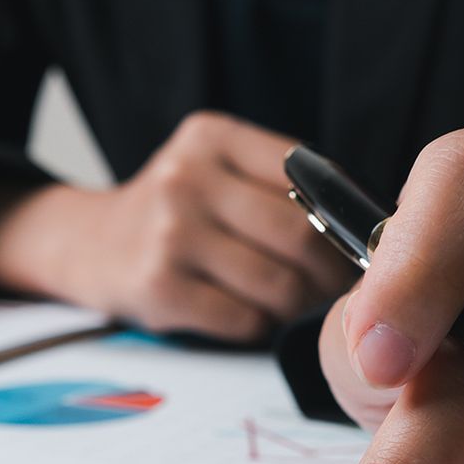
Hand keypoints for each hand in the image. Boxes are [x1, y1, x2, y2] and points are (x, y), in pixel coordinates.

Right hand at [0, 111, 353, 340]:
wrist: (86, 244)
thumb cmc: (178, 212)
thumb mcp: (218, 168)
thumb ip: (284, 182)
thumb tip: (376, 227)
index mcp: (213, 137)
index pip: (314, 181)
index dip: (347, 224)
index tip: (359, 250)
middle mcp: (187, 177)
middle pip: (301, 236)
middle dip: (330, 275)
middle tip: (335, 290)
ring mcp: (169, 233)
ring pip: (278, 285)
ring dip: (296, 306)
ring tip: (288, 303)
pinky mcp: (158, 289)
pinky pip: (245, 321)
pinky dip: (258, 326)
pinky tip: (245, 315)